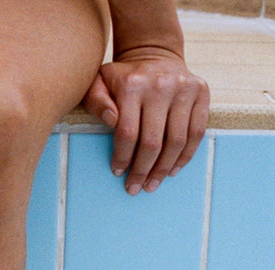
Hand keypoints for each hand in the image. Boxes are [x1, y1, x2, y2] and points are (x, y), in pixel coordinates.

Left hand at [82, 50, 209, 194]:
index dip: (122, 158)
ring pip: (176, 141)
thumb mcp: (99, 82)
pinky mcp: (201, 92)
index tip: (118, 172)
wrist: (154, 53)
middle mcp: (161, 85)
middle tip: (134, 188)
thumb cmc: (122, 78)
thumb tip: (111, 120)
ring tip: (152, 184)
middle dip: (142, 171)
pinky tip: (172, 170)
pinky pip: (196, 133)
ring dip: (163, 169)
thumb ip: (96, 101)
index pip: (127, 133)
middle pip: (152, 142)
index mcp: (133, 84)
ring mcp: (184, 88)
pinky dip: (185, 156)